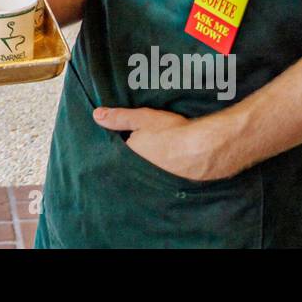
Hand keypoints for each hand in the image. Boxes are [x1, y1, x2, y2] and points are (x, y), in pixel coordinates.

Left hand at [93, 106, 236, 181]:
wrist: (205, 150)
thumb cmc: (171, 132)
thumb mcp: (142, 119)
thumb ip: (119, 118)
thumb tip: (95, 115)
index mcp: (130, 157)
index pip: (120, 153)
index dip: (123, 145)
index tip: (128, 139)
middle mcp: (141, 173)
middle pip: (134, 164)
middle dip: (137, 158)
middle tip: (146, 147)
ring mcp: (158, 182)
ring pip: (150, 172)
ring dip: (152, 166)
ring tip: (159, 155)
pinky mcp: (175, 187)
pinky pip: (165, 179)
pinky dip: (167, 173)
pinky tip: (173, 165)